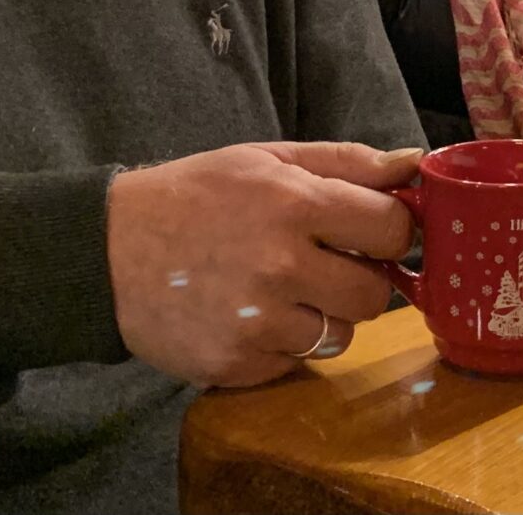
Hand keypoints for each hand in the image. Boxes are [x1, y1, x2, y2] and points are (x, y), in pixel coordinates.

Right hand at [106, 142, 421, 387]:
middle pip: (376, 294)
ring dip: (324, 316)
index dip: (390, 230)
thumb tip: (414, 163)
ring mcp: (257, 322)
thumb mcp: (266, 158)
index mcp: (294, 204)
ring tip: (283, 291)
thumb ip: (345, 162)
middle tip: (326, 265)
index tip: (371, 232)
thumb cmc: (197, 195)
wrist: (108, 250)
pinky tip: (250, 315)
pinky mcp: (235, 364)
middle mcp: (280, 265)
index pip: (393, 229)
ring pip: (341, 336)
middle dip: (360, 279)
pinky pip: (295, 364)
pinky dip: (282, 345)